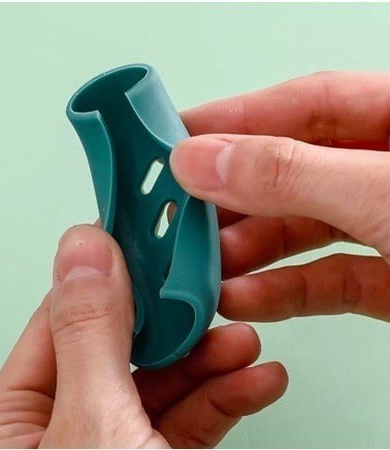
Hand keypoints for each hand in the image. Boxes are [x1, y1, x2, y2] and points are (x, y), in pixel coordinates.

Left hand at [0, 225, 286, 447]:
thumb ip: (87, 333)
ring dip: (208, 358)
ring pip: (157, 386)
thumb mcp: (91, 429)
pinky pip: (185, 425)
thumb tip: (82, 248)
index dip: (105, 274)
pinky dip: (224, 399)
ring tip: (243, 335)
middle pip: (118, 350)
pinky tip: (254, 377)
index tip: (143, 240)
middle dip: (171, 321)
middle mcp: (54, 439)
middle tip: (208, 291)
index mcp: (8, 428)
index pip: (61, 320)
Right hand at [170, 71, 389, 322]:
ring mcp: (388, 227)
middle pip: (292, 172)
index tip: (175, 138)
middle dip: (229, 198)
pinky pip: (323, 279)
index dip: (236, 119)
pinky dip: (278, 292)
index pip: (306, 105)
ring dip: (244, 252)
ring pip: (300, 231)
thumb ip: (293, 175)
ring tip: (199, 266)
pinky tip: (238, 298)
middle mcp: (387, 173)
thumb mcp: (381, 193)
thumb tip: (205, 161)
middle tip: (176, 213)